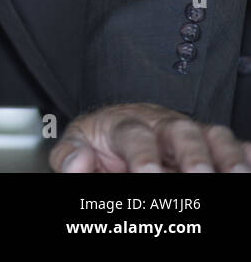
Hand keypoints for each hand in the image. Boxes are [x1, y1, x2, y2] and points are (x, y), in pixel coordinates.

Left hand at [50, 102, 250, 172]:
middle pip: (181, 131)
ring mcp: (190, 134)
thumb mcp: (78, 143)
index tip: (146, 174)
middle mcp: (162, 125)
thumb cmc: (103, 140)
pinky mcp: (211, 145)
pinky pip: (234, 144)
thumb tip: (78, 163)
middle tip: (198, 176)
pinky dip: (246, 153)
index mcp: (126, 124)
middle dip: (193, 154)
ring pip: (213, 135)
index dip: (142, 154)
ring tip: (235, 176)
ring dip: (227, 156)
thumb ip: (69, 155)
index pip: (134, 135)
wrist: (121, 128)